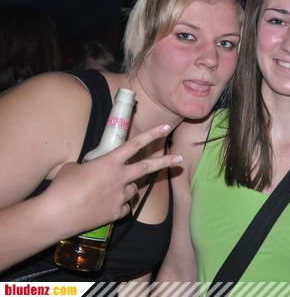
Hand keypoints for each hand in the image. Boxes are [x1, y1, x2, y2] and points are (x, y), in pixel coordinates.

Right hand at [43, 124, 181, 237]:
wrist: (56, 214)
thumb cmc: (62, 188)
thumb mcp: (75, 168)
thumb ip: (90, 166)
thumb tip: (91, 170)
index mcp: (110, 162)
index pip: (135, 144)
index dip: (152, 134)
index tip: (166, 128)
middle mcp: (120, 178)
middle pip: (148, 167)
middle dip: (166, 162)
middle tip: (179, 160)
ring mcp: (120, 196)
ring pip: (133, 190)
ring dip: (127, 189)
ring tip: (107, 192)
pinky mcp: (117, 213)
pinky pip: (124, 207)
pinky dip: (119, 207)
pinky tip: (105, 207)